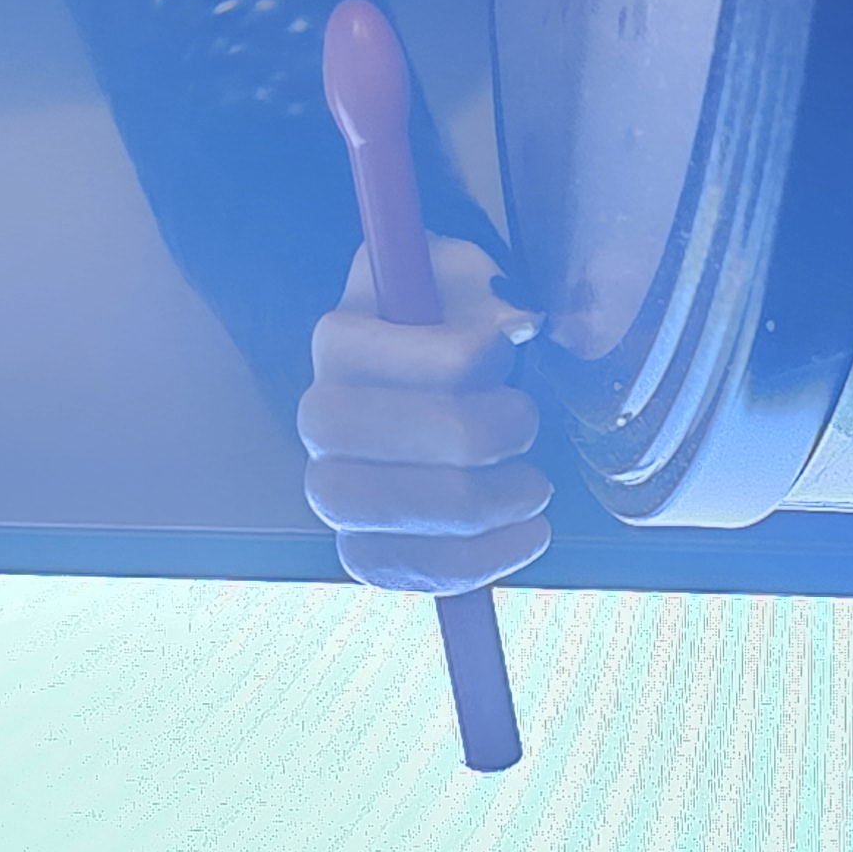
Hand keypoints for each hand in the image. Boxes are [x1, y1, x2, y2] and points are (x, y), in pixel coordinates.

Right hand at [299, 233, 551, 592]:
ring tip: (532, 483)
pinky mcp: (360, 548)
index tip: (508, 350)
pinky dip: (481, 559)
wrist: (440, 381)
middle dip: (481, 437)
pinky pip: (412, 570)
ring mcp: (332, 488)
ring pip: (400, 513)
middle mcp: (320, 416)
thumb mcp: (471, 281)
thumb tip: (516, 324)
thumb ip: (490, 291)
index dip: (466, 358)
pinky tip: (525, 531)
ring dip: (488, 503)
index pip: (396, 357)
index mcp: (340, 339)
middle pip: (394, 440)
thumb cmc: (457, 323)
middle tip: (525, 422)